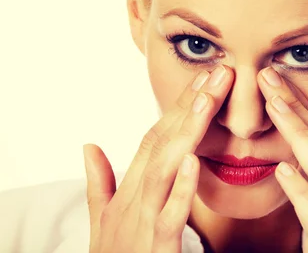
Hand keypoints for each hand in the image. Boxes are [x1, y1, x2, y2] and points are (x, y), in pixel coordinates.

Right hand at [83, 65, 232, 252]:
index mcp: (126, 192)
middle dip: (189, 106)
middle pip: (160, 144)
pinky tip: (193, 160)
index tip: (202, 79)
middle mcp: (132, 201)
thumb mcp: (101, 223)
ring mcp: (141, 224)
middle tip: (218, 72)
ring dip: (186, 133)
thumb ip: (99, 184)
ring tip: (207, 99)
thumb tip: (90, 145)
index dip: (176, 107)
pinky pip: (168, 217)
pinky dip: (179, 189)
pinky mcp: (154, 250)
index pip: (152, 139)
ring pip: (163, 170)